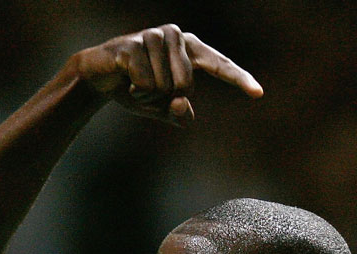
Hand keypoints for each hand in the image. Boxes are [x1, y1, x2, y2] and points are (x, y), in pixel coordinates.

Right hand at [71, 24, 261, 124]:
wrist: (98, 76)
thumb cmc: (137, 88)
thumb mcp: (164, 108)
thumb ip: (180, 113)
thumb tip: (179, 104)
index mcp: (190, 48)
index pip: (220, 64)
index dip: (239, 79)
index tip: (258, 93)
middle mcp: (175, 35)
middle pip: (186, 85)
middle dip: (166, 96)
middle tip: (147, 87)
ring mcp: (153, 36)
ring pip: (165, 86)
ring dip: (148, 95)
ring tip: (134, 81)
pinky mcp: (132, 44)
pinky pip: (146, 85)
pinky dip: (136, 92)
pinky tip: (124, 79)